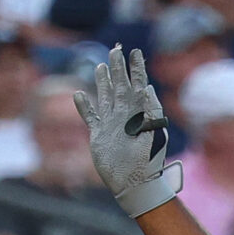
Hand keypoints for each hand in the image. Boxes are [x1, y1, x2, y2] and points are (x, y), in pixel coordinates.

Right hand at [74, 47, 182, 218]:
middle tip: (115, 50)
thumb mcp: (155, 133)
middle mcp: (125, 115)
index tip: (135, 52)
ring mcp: (111, 124)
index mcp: (140, 112)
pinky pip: (90, 116)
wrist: (134, 183)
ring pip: (105, 97)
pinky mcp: (99, 135)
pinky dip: (83, 106)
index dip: (136, 68)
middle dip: (118, 68)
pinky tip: (78, 95)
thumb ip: (151, 111)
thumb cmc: (149, 161)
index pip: (138, 84)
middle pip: (120, 86)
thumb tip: (147, 88)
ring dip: (102, 82)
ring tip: (100, 68)